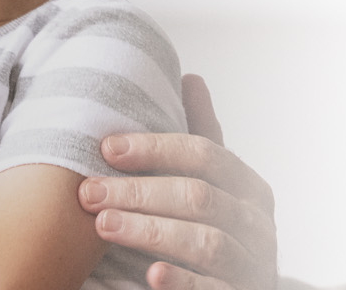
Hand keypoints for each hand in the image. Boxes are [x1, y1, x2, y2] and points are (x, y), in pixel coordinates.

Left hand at [79, 75, 278, 289]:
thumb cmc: (215, 231)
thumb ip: (202, 139)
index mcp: (248, 188)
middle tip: (88, 192)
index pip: (205, 154)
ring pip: (205, 241)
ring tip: (103, 225)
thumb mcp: (214, 184)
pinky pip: (212, 288)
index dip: (154, 148)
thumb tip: (191, 77)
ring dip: (149, 230)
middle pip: (199, 197)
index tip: (105, 148)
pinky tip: (151, 274)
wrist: (233, 289)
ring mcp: (253, 265)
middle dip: (138, 191)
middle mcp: (257, 225)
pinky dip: (182, 280)